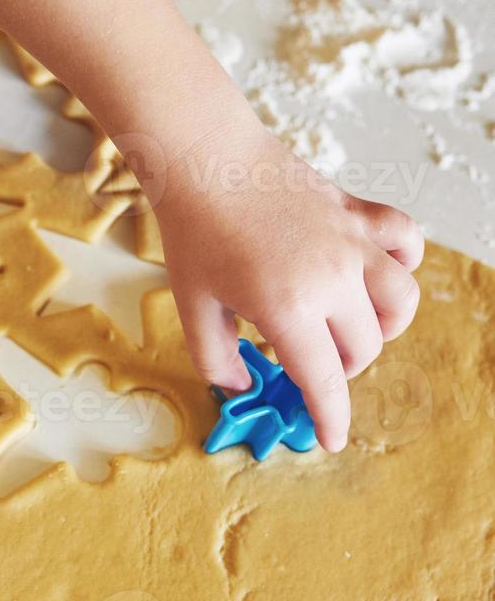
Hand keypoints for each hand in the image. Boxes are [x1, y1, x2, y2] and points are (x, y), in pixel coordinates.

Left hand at [154, 125, 423, 451]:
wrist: (208, 160)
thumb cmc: (195, 233)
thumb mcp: (193, 308)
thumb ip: (216, 360)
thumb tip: (243, 387)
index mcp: (288, 309)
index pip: (324, 380)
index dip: (331, 417)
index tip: (333, 439)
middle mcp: (333, 279)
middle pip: (364, 347)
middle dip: (340, 370)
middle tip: (309, 365)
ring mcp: (353, 243)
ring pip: (400, 301)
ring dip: (381, 328)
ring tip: (348, 330)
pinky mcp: (359, 213)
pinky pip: (406, 243)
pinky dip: (400, 265)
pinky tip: (373, 274)